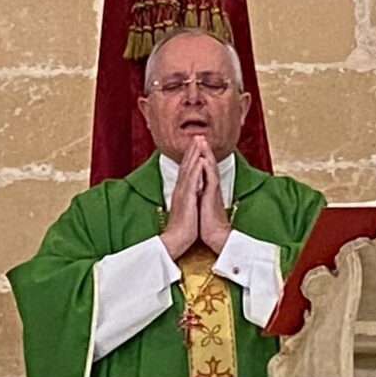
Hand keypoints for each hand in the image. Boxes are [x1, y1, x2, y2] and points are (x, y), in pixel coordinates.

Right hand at [159, 141, 202, 259]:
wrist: (175, 240)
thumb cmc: (182, 228)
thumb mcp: (186, 209)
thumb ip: (188, 198)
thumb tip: (192, 192)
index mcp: (181, 192)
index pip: (186, 170)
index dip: (191, 156)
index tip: (195, 145)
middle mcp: (181, 189)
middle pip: (186, 165)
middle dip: (192, 150)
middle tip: (197, 135)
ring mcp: (183, 193)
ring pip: (188, 169)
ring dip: (193, 154)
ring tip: (198, 141)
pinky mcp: (187, 199)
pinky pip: (192, 181)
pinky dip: (195, 169)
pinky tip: (200, 159)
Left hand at [195, 137, 230, 254]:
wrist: (216, 237)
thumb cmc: (208, 224)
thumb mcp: (202, 205)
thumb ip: (200, 195)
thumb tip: (196, 189)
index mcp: (208, 189)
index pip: (204, 168)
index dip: (200, 155)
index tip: (195, 144)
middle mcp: (211, 187)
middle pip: (208, 164)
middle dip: (203, 149)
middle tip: (199, 135)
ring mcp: (213, 191)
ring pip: (210, 168)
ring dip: (206, 154)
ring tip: (202, 141)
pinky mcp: (212, 198)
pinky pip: (211, 180)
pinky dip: (207, 169)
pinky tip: (204, 159)